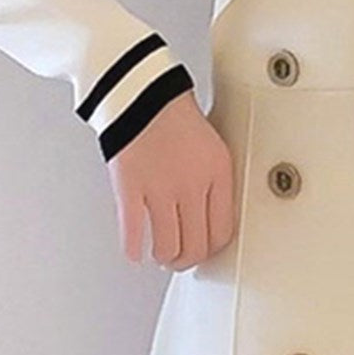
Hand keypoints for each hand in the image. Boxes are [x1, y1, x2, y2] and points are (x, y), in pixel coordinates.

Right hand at [106, 90, 235, 269]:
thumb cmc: (175, 117)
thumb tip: (208, 221)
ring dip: (164, 257)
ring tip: (160, 255)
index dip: (213, 249)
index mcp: (218, 174)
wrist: (142, 94)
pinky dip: (134, 248)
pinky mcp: (130, 188)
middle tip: (181, 260)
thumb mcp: (212, 149)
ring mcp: (160, 188)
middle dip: (188, 260)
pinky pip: (134, 233)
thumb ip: (214, 184)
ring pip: (168, 247)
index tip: (205, 251)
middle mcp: (192, 184)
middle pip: (196, 246)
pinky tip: (135, 251)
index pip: (223, 232)